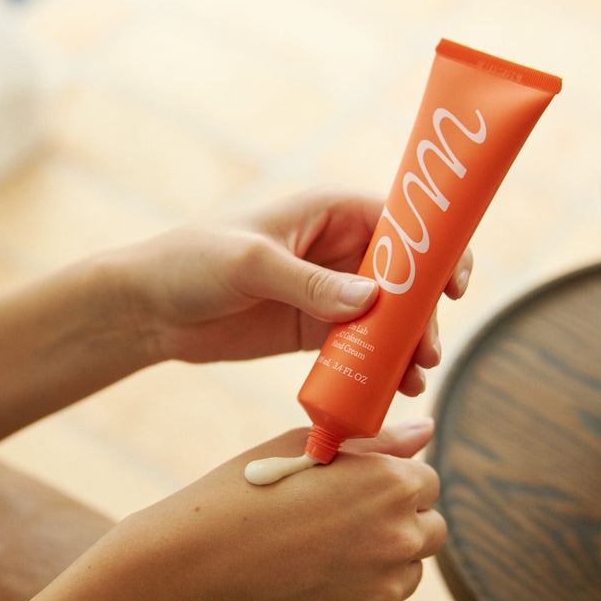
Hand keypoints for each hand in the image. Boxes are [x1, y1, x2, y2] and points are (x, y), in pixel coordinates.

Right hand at [118, 419, 444, 600]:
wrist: (195, 565)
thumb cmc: (245, 492)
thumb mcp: (306, 449)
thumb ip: (378, 442)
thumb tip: (427, 429)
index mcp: (391, 483)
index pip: (427, 484)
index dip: (391, 487)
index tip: (355, 495)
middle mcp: (400, 537)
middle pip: (429, 532)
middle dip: (397, 527)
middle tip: (338, 530)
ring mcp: (386, 591)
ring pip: (406, 576)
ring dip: (378, 568)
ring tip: (314, 560)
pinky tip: (312, 592)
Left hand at [130, 188, 471, 394]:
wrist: (148, 309)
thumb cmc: (191, 262)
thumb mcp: (250, 264)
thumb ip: (308, 283)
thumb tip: (372, 299)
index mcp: (329, 211)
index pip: (402, 221)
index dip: (436, 249)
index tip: (453, 285)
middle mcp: (339, 249)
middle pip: (405, 276)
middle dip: (423, 312)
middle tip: (424, 351)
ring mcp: (329, 293)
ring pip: (389, 317)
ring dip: (408, 344)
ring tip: (413, 378)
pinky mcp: (314, 332)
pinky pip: (361, 348)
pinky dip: (380, 367)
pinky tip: (390, 390)